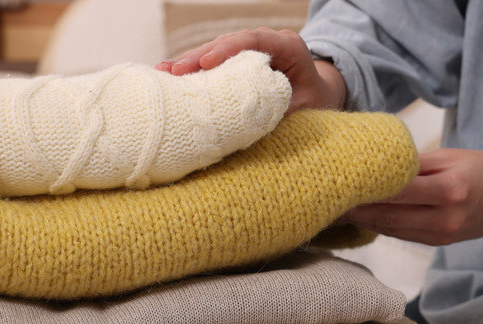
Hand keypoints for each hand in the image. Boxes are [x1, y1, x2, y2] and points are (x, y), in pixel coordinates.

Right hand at [155, 27, 346, 113]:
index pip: (255, 40)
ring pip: (216, 50)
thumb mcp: (304, 108)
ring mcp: (250, 49)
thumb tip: (247, 122)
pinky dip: (194, 70)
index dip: (229, 49)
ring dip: (190, 61)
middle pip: (229, 43)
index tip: (207, 62)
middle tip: (174, 70)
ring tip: (163, 71)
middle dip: (199, 56)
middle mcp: (267, 42)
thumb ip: (279, 110)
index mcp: (288, 46)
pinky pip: (214, 62)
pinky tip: (170, 75)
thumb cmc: (314, 102)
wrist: (319, 96)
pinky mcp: (238, 61)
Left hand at [339, 148, 482, 245]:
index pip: (394, 192)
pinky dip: (379, 225)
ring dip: (361, 220)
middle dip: (353, 209)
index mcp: (449, 190)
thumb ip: (411, 164)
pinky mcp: (437, 243)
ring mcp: (441, 235)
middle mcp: (444, 218)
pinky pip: (401, 234)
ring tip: (334, 208)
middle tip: (323, 199)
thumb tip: (372, 165)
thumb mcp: (450, 157)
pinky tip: (360, 217)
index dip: (362, 190)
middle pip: (387, 216)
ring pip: (390, 229)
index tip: (335, 183)